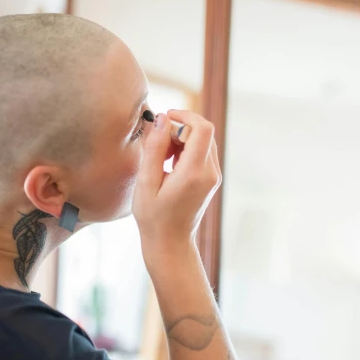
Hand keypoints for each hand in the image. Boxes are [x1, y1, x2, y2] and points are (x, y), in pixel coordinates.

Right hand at [133, 110, 220, 250]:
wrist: (170, 243)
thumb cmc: (154, 217)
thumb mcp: (146, 182)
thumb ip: (155, 148)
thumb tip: (163, 119)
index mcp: (194, 173)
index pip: (202, 129)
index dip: (185, 116)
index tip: (165, 120)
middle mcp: (210, 173)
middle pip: (204, 132)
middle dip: (181, 127)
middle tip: (159, 141)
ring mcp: (214, 176)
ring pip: (204, 141)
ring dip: (184, 138)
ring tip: (162, 155)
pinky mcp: (211, 179)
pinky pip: (203, 152)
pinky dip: (188, 149)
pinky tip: (170, 163)